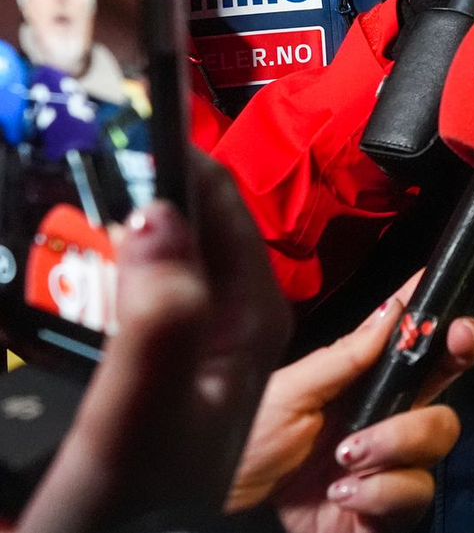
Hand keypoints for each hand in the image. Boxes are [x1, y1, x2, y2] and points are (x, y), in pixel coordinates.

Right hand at [19, 151, 291, 532]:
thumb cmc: (141, 511)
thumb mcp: (145, 417)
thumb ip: (160, 320)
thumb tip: (161, 216)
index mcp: (251, 314)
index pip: (222, 202)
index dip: (179, 154)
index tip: (130, 119)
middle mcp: (230, 315)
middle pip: (192, 218)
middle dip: (153, 177)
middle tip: (99, 144)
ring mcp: (193, 334)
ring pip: (164, 245)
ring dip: (133, 214)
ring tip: (93, 177)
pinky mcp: (157, 354)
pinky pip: (138, 281)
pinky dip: (111, 257)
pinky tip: (84, 253)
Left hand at [229, 274, 473, 532]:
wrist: (216, 509)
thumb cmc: (245, 442)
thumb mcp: (288, 391)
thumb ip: (344, 357)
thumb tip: (392, 311)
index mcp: (364, 380)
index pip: (417, 343)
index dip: (447, 322)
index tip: (458, 311)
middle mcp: (385, 417)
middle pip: (446, 381)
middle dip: (458, 357)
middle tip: (454, 345)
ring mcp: (389, 465)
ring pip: (437, 435)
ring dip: (397, 439)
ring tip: (347, 455)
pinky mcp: (385, 512)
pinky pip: (414, 493)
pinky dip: (381, 492)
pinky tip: (343, 493)